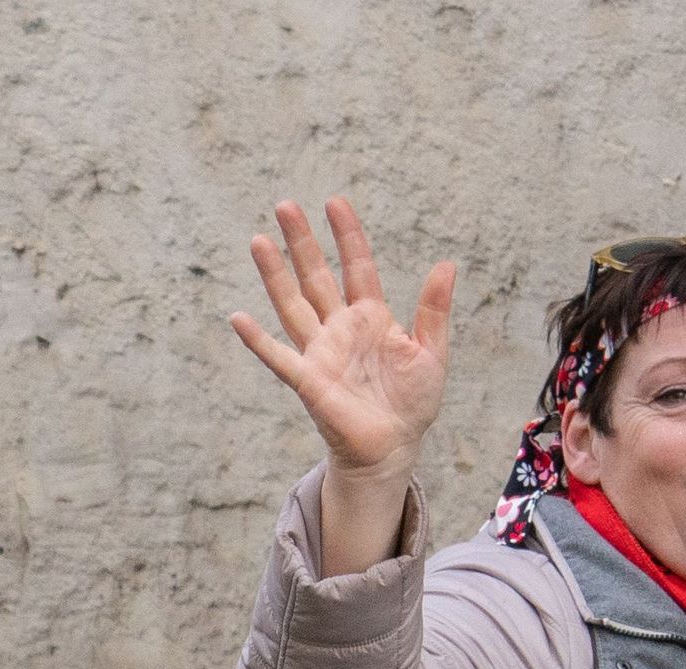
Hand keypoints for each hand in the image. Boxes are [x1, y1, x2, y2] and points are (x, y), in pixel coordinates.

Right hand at [230, 197, 455, 575]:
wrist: (393, 449)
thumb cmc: (411, 404)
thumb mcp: (431, 351)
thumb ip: (433, 309)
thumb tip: (446, 263)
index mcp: (371, 317)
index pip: (356, 266)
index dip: (347, 235)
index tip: (335, 203)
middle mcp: (340, 329)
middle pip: (316, 276)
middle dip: (301, 242)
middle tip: (285, 205)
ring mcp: (321, 353)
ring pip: (293, 305)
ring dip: (275, 275)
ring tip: (258, 241)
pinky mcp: (309, 381)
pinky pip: (279, 357)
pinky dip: (258, 340)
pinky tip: (239, 318)